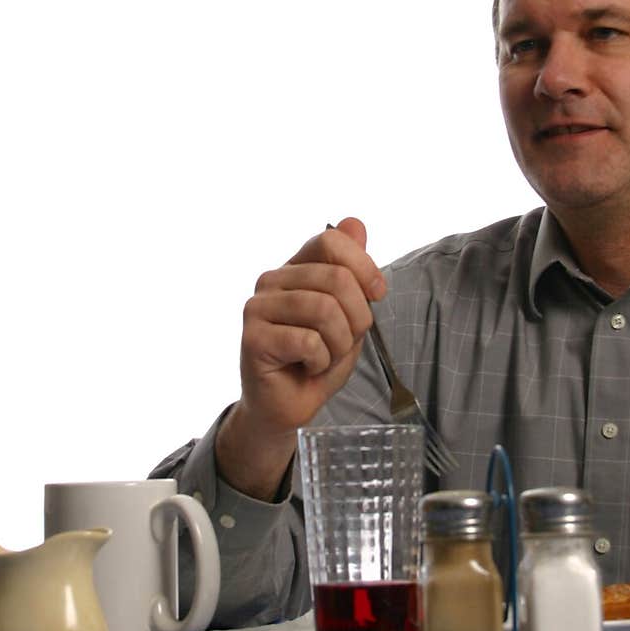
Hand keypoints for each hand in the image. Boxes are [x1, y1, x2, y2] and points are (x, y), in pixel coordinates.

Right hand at [215, 218, 385, 497]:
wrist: (288, 408)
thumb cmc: (317, 360)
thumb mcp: (348, 314)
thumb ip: (352, 271)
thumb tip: (355, 222)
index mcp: (295, 268)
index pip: (331, 240)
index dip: (364, 267)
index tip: (377, 295)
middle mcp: (271, 281)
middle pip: (336, 279)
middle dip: (357, 318)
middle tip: (345, 342)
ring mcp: (257, 308)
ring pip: (324, 310)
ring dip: (339, 344)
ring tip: (325, 357)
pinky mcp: (252, 339)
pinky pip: (309, 342)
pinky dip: (320, 362)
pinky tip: (307, 368)